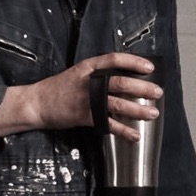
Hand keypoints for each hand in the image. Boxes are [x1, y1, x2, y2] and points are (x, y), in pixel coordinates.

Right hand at [0, 52, 161, 138]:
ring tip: (152, 113)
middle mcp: (89, 82)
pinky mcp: (84, 117)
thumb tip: (124, 78)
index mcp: (88, 68)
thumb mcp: (78, 74)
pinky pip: (108, 124)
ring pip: (118, 104)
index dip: (134, 62)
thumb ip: (98, 75)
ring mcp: (86, 100)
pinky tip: (134, 135)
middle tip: (158, 92)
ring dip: (138, 110)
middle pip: (121, 82)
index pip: (115, 60)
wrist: (37, 103)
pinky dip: (123, 131)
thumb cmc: (59, 88)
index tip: (150, 68)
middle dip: (142, 88)